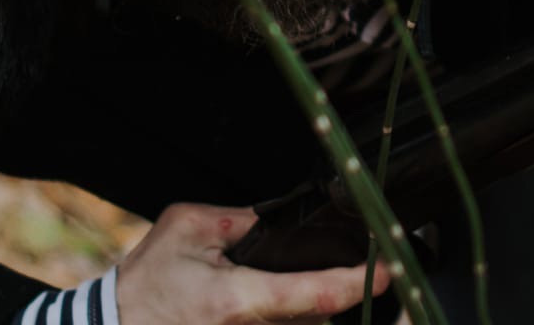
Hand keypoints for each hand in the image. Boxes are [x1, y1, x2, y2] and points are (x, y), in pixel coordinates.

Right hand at [116, 202, 390, 324]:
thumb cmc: (146, 282)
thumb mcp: (189, 227)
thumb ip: (239, 220)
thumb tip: (275, 220)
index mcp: (239, 299)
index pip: (316, 294)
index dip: (358, 283)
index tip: (387, 268)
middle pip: (318, 319)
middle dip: (342, 292)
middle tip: (369, 265)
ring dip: (317, 308)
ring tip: (337, 278)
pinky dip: (294, 315)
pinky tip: (301, 295)